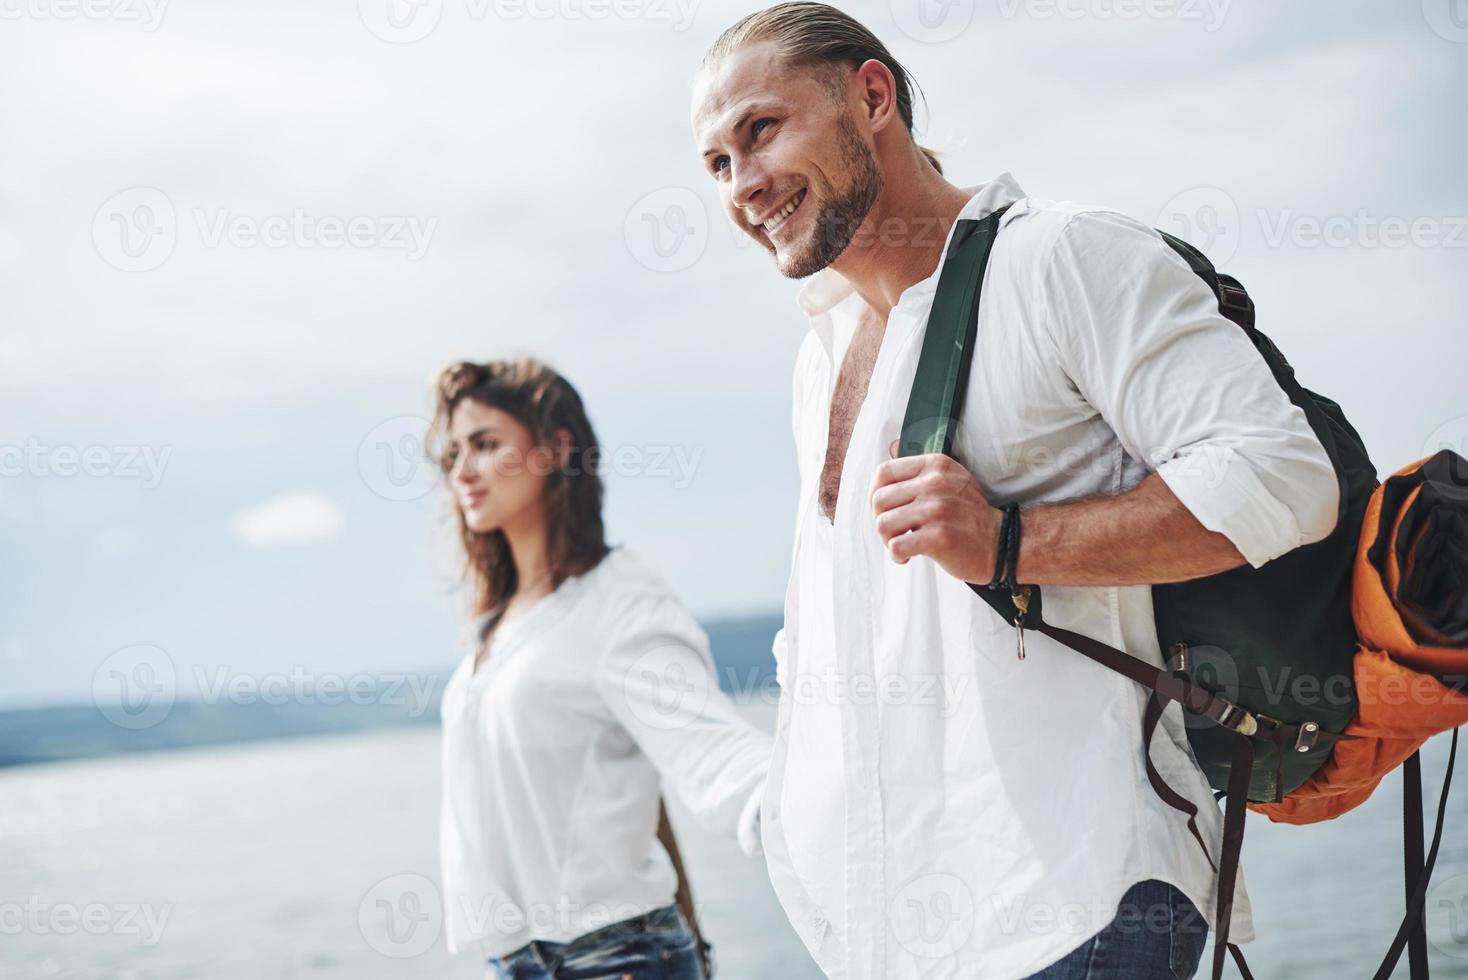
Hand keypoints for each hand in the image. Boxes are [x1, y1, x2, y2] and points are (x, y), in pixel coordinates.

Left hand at [869, 440, 1001, 583]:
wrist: (1001, 543)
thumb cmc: (969, 515)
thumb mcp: (950, 479)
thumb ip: (921, 471)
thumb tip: (890, 449)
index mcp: (935, 466)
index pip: (883, 472)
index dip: (875, 492)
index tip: (884, 509)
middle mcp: (935, 484)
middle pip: (879, 500)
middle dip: (880, 520)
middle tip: (896, 532)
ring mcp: (936, 510)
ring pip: (883, 524)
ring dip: (888, 540)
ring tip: (903, 544)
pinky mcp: (937, 537)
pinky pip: (896, 546)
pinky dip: (897, 555)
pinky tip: (908, 557)